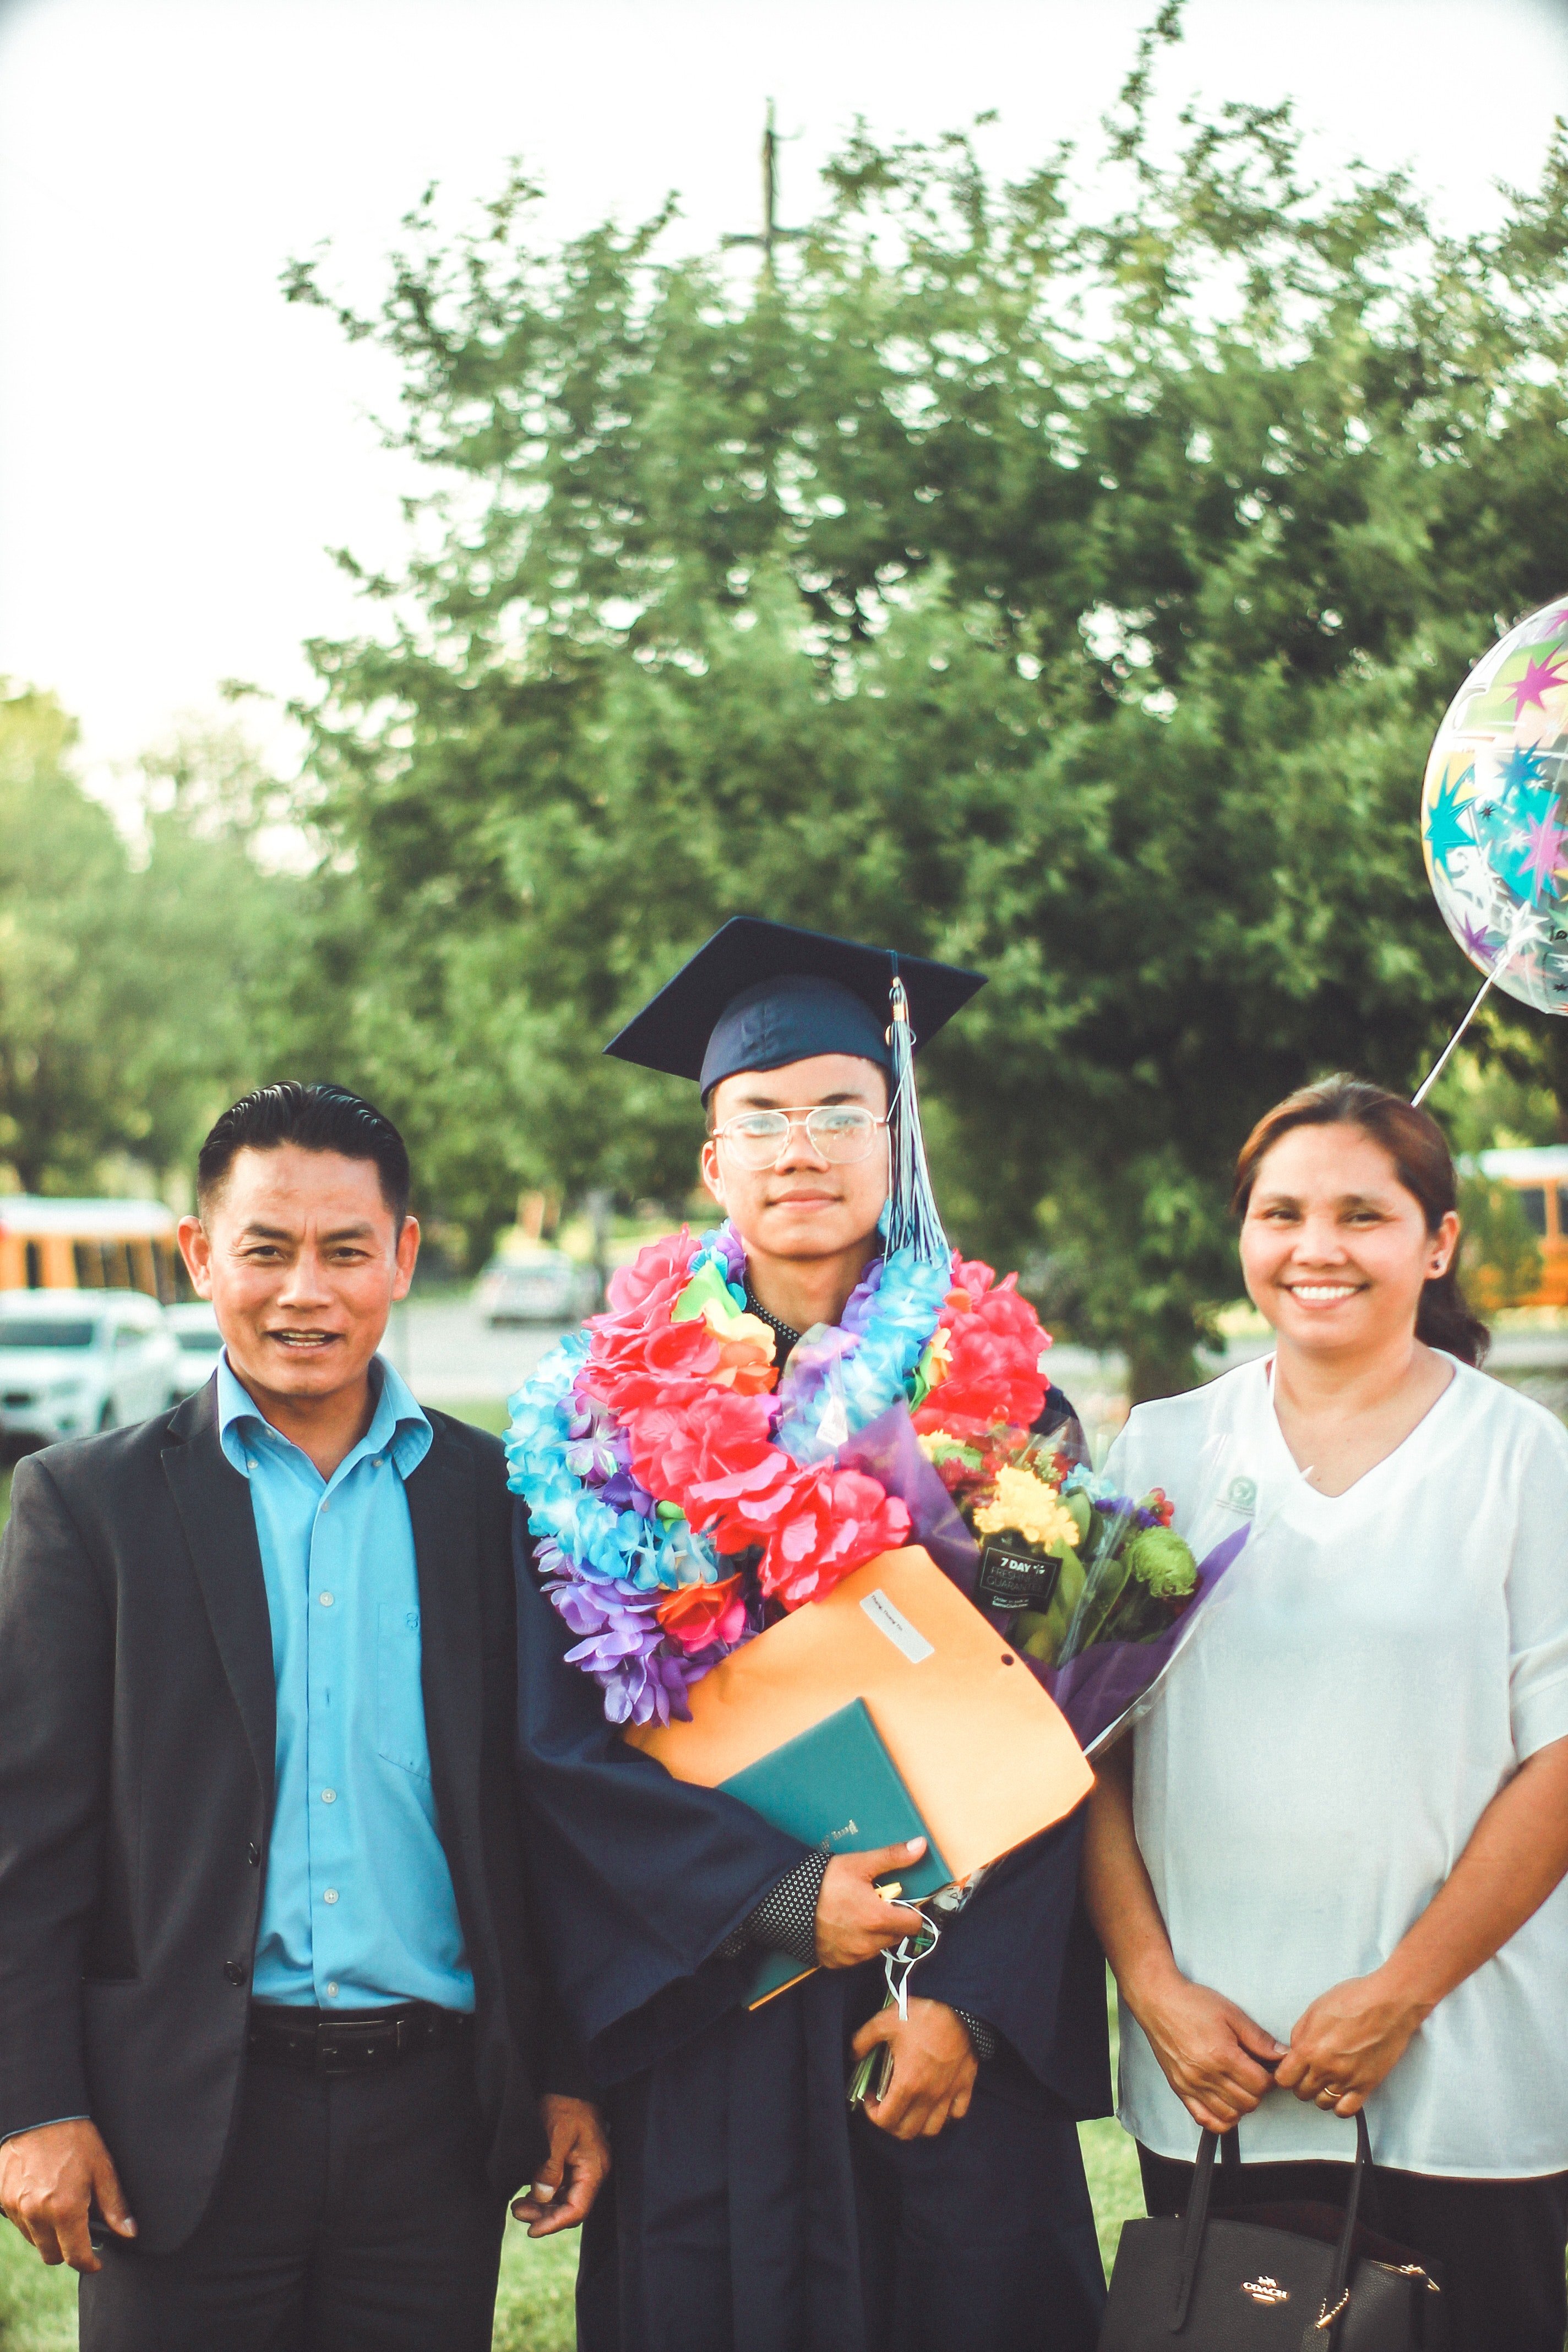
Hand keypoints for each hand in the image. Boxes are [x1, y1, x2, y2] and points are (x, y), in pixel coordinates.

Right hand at [0, 2120, 135, 2272]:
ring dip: (48, 2235)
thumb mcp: (102, 2167)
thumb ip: (114, 2204)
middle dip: (68, 2250)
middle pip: (51, 2255)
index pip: (75, 2257)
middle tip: (80, 2234)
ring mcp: (16, 2208)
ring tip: (62, 2210)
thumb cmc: (75, 2137)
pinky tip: (43, 2199)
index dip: (89, 2264)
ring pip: (34, 2241)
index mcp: (65, 2209)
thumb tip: (129, 2232)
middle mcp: (36, 2214)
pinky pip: (18, 2223)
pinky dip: (31, 2220)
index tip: (96, 2262)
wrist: (40, 2112)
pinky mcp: (2, 2199)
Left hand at [510, 2095, 610, 2237]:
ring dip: (542, 2206)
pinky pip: (561, 2187)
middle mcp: (592, 2172)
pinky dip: (544, 2194)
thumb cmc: (565, 2105)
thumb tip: (541, 2197)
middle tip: (517, 2212)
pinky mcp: (573, 2162)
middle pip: (570, 2207)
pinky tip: (527, 2194)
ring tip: (517, 2206)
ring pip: (564, 2199)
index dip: (554, 2224)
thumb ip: (550, 2168)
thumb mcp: (556, 2134)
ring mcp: (583, 2168)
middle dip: (544, 2215)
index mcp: (594, 2168)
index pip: (577, 2209)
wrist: (569, 2082)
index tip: (531, 2231)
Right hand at [814, 1840, 926, 1969]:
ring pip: (877, 1947)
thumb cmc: (826, 1880)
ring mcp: (851, 1957)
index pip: (913, 1924)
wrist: (785, 1900)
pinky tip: (844, 1927)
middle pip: (896, 1936)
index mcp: (878, 1919)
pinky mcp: (836, 1963)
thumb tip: (921, 1846)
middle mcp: (867, 1944)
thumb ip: (894, 1857)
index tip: (899, 1901)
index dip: (910, 1910)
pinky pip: (857, 1957)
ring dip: (875, 1934)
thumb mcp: (861, 1863)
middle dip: (891, 1921)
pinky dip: (856, 1945)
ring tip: (857, 1914)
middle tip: (875, 1903)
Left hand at [851, 1998, 976, 2139]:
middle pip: (907, 2131)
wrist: (960, 2007)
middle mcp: (928, 2096)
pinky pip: (956, 2114)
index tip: (869, 2098)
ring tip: (909, 2108)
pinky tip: (936, 2102)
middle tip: (885, 2105)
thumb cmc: (923, 2016)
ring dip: (917, 2125)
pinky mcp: (965, 2086)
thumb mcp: (885, 2021)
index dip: (871, 2114)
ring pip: (932, 2129)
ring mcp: (948, 2094)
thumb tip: (853, 2054)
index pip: (886, 2120)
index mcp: (907, 2084)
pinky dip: (945, 2115)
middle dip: (891, 2124)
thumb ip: (863, 2039)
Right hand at [1131, 1967, 1285, 2134]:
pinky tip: (1226, 2104)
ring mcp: (1191, 2085)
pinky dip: (1220, 2120)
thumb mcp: (1232, 2013)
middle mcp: (1206, 2075)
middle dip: (1258, 2091)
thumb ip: (1258, 2038)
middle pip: (1248, 2102)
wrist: (1158, 2001)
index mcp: (1222, 2055)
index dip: (1270, 2078)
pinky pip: (1204, 2120)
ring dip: (1241, 2105)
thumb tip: (1282, 2055)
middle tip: (1254, 2075)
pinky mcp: (1179, 2090)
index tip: (1266, 2068)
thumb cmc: (1194, 2003)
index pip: (1260, 2085)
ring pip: (1229, 2115)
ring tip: (1240, 2086)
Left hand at [1276, 1970, 1425, 2117]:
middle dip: (1301, 2083)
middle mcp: (1325, 2068)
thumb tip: (1294, 2054)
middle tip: (1309, 2071)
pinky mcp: (1367, 2086)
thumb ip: (1300, 2035)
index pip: (1284, 2079)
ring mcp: (1347, 2079)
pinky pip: (1346, 2110)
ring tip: (1325, 2080)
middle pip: (1302, 2092)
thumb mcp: (1314, 2009)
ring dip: (1320, 2094)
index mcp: (1308, 2048)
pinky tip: (1341, 2091)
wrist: (1388, 2003)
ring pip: (1322, 2103)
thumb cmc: (1352, 1998)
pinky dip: (1339, 2106)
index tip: (1291, 2069)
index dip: (1285, 2074)